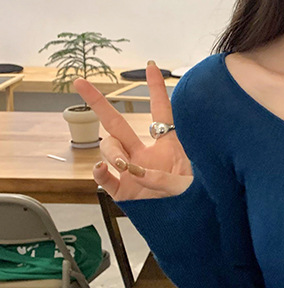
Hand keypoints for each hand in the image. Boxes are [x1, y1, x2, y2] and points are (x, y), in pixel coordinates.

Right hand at [73, 63, 192, 200]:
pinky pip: (104, 179)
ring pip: (109, 148)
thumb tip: (139, 172)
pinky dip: (101, 172)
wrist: (192, 221)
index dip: (156, 88)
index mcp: (167, 144)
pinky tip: (104, 168)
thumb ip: (168, 175)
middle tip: (80, 83)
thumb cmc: (199, 196)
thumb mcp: (191, 180)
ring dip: (112, 150)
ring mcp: (131, 171)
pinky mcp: (123, 191)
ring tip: (123, 163)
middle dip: (97, 101)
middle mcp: (144, 154)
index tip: (150, 66)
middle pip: (116, 123)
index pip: (161, 111)